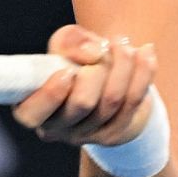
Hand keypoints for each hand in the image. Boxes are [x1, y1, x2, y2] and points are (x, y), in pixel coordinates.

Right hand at [10, 24, 157, 147]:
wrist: (105, 79)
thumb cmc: (75, 59)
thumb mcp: (65, 43)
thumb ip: (71, 41)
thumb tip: (92, 54)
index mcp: (32, 108)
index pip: (31, 114)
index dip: (51, 94)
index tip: (68, 71)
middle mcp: (57, 128)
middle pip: (82, 103)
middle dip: (98, 68)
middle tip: (103, 50)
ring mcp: (87, 135)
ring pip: (112, 100)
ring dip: (123, 63)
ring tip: (123, 43)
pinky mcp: (114, 134)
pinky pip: (134, 101)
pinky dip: (143, 71)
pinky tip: (146, 51)